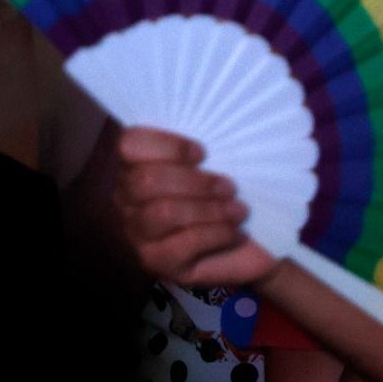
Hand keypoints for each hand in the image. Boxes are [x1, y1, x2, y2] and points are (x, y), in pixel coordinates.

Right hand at [114, 126, 279, 286]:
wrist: (254, 243)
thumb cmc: (230, 193)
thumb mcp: (221, 161)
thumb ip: (206, 141)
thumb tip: (214, 117)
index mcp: (137, 164)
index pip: (130, 144)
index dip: (166, 146)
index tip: (203, 152)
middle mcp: (128, 199)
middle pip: (145, 181)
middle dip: (194, 181)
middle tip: (229, 186)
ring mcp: (138, 235)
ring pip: (162, 213)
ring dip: (208, 209)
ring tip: (238, 209)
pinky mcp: (157, 264)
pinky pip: (180, 245)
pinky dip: (215, 234)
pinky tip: (235, 231)